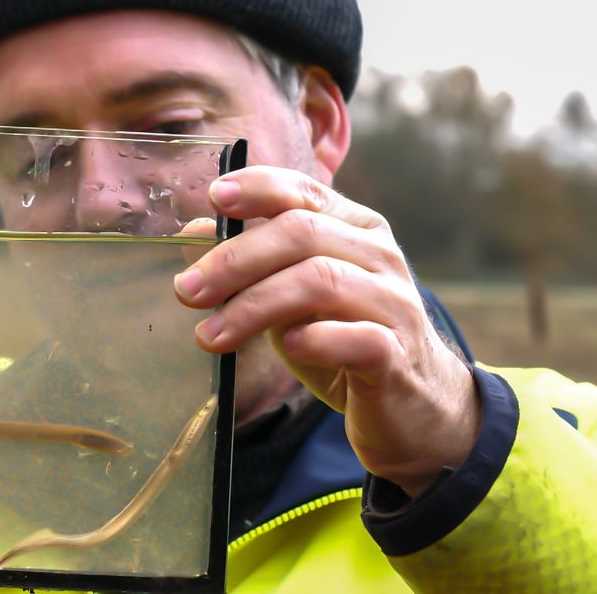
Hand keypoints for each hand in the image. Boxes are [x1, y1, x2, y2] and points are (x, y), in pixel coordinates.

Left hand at [174, 167, 478, 495]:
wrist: (409, 409)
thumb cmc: (342, 341)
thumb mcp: (290, 296)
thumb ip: (251, 263)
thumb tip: (195, 228)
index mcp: (356, 228)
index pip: (305, 191)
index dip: (258, 188)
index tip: (213, 198)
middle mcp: (380, 256)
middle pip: (302, 233)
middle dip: (236, 260)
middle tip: (187, 291)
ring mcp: (394, 303)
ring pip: (321, 281)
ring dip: (254, 305)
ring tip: (209, 335)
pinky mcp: (398, 356)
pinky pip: (358, 338)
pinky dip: (316, 339)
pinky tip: (286, 346)